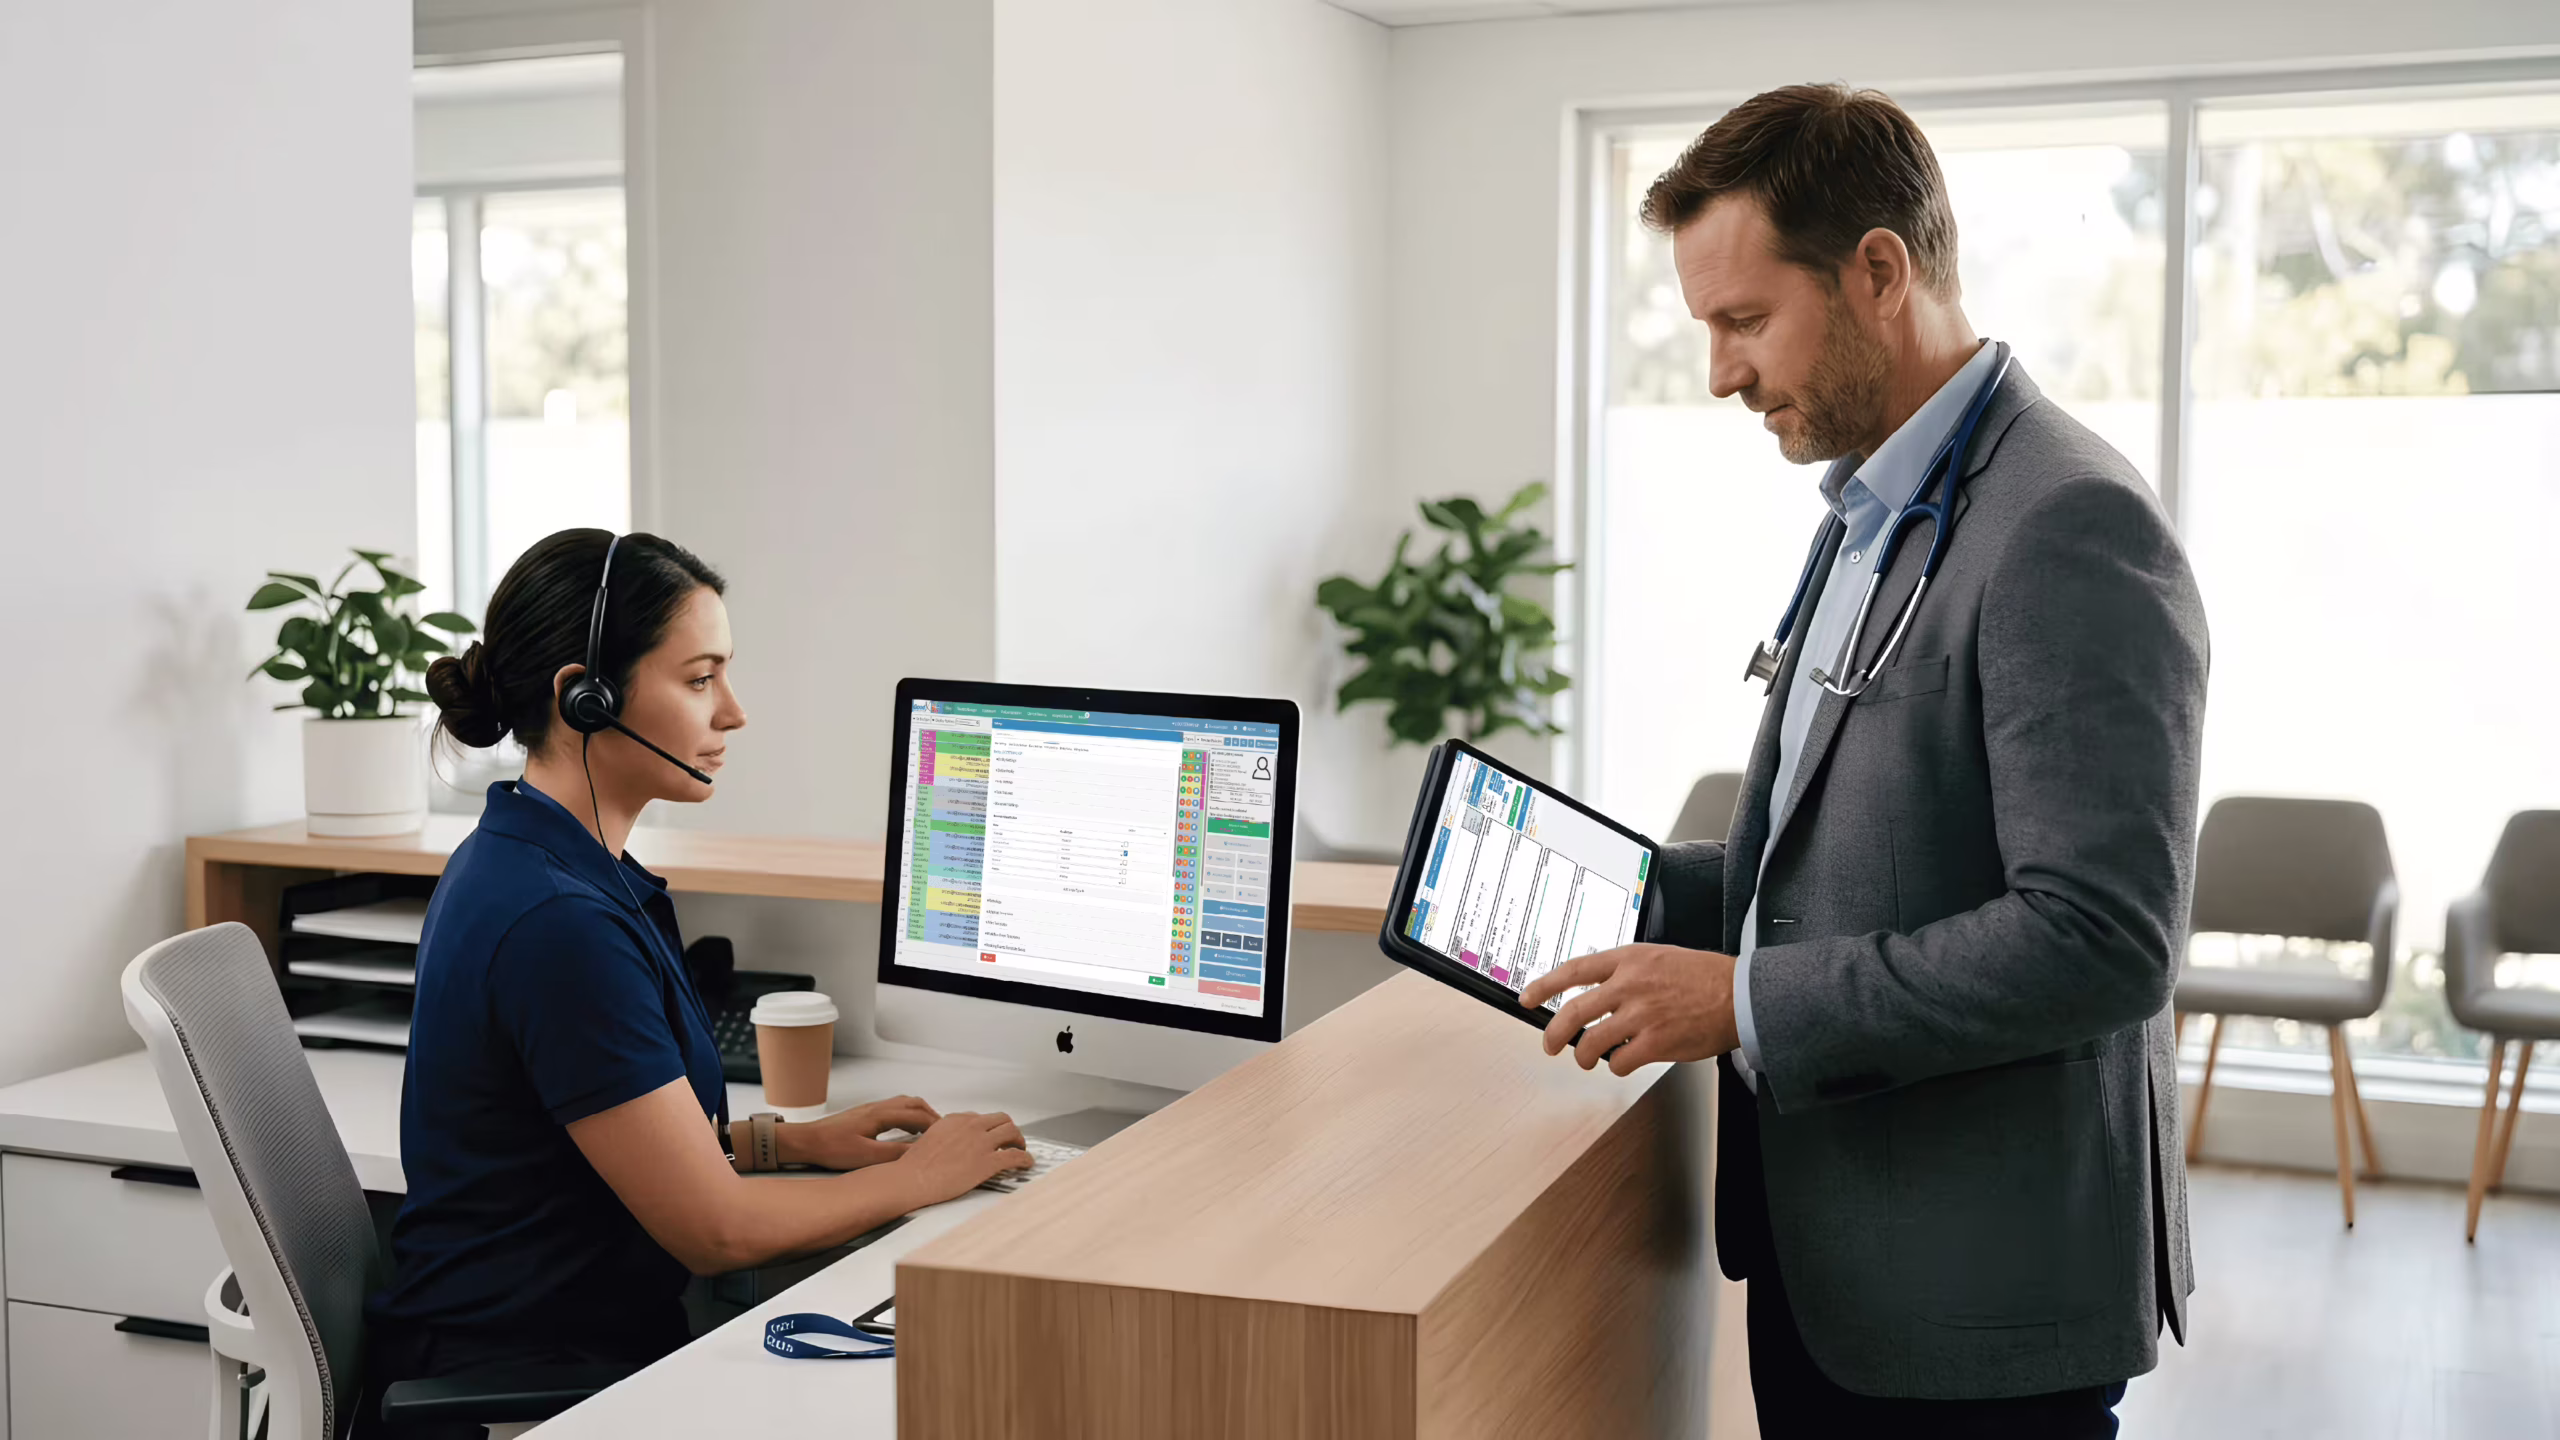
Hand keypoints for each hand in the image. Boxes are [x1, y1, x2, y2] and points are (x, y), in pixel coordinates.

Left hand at [793, 1094, 941, 1170]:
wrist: (805, 1140)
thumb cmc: (831, 1148)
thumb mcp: (866, 1156)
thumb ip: (894, 1153)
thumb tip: (919, 1152)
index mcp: (881, 1115)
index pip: (918, 1116)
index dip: (936, 1126)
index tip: (949, 1136)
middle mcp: (878, 1107)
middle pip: (914, 1104)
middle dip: (933, 1116)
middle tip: (944, 1131)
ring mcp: (870, 1108)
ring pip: (904, 1103)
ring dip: (920, 1113)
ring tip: (928, 1129)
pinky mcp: (864, 1114)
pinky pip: (894, 1108)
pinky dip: (907, 1115)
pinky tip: (904, 1128)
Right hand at [891, 1111, 1031, 1204]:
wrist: (911, 1179)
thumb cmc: (915, 1165)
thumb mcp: (930, 1138)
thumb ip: (946, 1135)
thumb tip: (954, 1142)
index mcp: (956, 1119)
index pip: (981, 1117)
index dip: (990, 1127)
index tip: (992, 1135)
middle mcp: (971, 1126)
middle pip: (1002, 1119)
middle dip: (1009, 1129)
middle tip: (1011, 1140)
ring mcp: (981, 1143)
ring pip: (1012, 1132)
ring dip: (1019, 1140)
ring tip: (1021, 1149)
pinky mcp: (988, 1162)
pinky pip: (1015, 1156)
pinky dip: (1025, 1159)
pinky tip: (1027, 1163)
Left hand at [1517, 944, 1739, 1075]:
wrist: (1740, 996)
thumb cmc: (1703, 977)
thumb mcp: (1658, 957)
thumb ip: (1625, 970)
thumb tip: (1594, 991)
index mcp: (1628, 959)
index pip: (1573, 970)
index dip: (1544, 985)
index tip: (1528, 997)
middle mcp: (1630, 985)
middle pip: (1573, 1012)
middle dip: (1554, 1033)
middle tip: (1550, 1044)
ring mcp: (1641, 1014)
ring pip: (1591, 1042)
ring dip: (1583, 1056)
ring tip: (1587, 1058)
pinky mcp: (1656, 1042)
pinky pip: (1620, 1062)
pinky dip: (1617, 1067)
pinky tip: (1624, 1063)